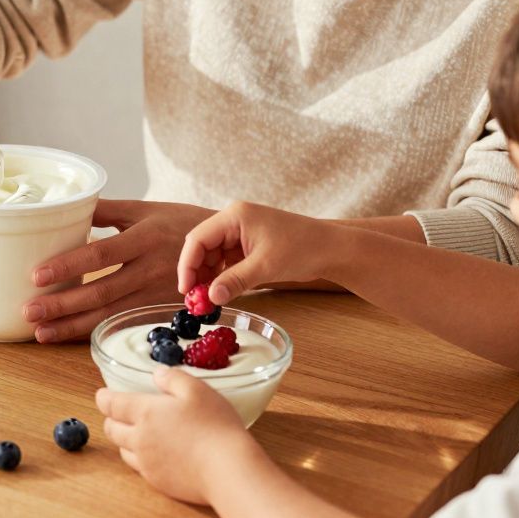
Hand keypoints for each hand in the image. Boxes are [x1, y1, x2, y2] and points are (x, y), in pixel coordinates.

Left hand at [24, 200, 214, 342]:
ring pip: (107, 314)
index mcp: (143, 238)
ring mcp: (154, 294)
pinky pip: (120, 322)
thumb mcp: (146, 209)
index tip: (37, 275)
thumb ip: (107, 210)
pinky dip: (91, 330)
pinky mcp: (158, 311)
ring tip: (40, 331)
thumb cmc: (181, 223)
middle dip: (61, 304)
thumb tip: (69, 206)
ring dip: (71, 325)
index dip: (68, 266)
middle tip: (28, 312)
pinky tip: (68, 335)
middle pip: (100, 291)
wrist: (227, 250)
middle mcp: (149, 269)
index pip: (100, 255)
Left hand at [97, 368, 255, 504]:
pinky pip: (140, 468)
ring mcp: (147, 463)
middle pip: (112, 429)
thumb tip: (157, 373)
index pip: (112, 404)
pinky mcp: (158, 481)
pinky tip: (155, 454)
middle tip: (118, 413)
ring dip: (124, 440)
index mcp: (145, 413)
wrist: (227, 470)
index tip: (103, 394)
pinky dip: (140, 458)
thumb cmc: (215, 426)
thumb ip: (173, 378)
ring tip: (136, 433)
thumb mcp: (197, 390)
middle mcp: (140, 439)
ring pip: (123, 450)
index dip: (104, 398)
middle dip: (111, 419)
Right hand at [178, 201, 346, 305]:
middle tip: (195, 300)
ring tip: (207, 300)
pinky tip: (220, 293)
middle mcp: (234, 221)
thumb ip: (235, 281)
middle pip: (202, 247)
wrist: (332, 249)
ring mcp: (241, 233)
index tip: (186, 290)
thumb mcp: (265, 266)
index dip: (188, 265)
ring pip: (213, 256)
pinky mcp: (248, 245)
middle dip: (196, 273)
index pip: (198, 239)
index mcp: (234, 216)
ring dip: (208, 278)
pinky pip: (226, 261)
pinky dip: (222, 277)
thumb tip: (210, 298)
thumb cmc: (303, 248)